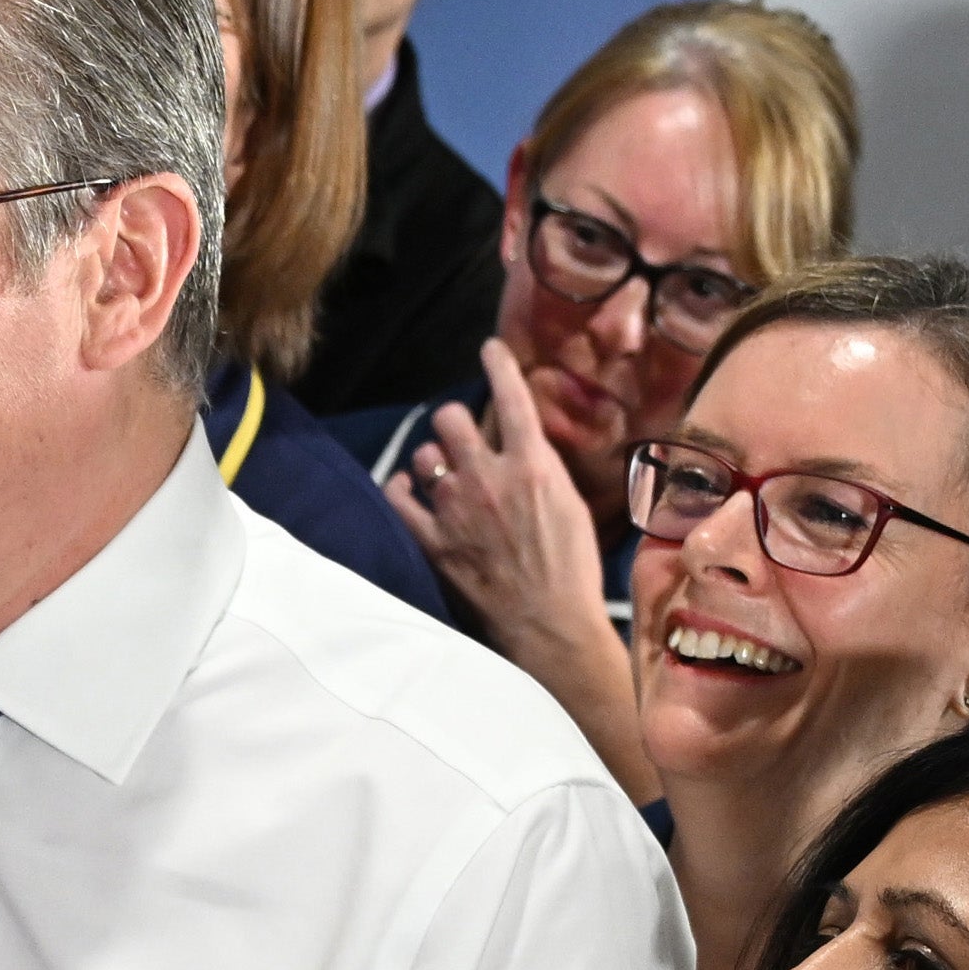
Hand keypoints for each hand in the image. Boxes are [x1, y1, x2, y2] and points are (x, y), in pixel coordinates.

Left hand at [386, 343, 613, 645]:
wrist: (548, 621)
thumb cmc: (572, 566)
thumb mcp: (572, 504)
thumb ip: (541, 468)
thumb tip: (523, 445)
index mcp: (532, 465)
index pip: (511, 397)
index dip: (498, 364)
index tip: (490, 348)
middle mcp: (487, 476)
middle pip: (450, 417)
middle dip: (455, 421)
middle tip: (463, 436)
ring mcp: (453, 506)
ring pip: (423, 454)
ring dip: (432, 459)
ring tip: (444, 474)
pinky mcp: (430, 537)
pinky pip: (396, 495)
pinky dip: (400, 487)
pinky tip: (407, 488)